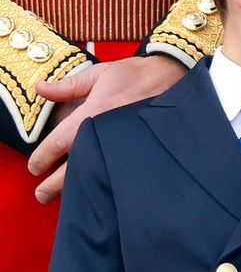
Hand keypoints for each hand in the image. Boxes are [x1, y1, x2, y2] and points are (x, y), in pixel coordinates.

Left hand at [28, 55, 187, 202]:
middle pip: (75, 167)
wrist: (174, 76)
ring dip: (79, 187)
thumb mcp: (100, 73)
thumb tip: (40, 89)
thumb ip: (68, 85)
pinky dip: (105, 180)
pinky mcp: (140, 148)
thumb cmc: (136, 74)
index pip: (59, 142)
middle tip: (42, 194)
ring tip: (68, 197)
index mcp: (95, 111)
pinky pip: (118, 169)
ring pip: (96, 172)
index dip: (43, 158)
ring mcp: (126, 142)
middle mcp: (108, 130)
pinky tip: (99, 189)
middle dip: (55, 184)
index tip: (35, 167)